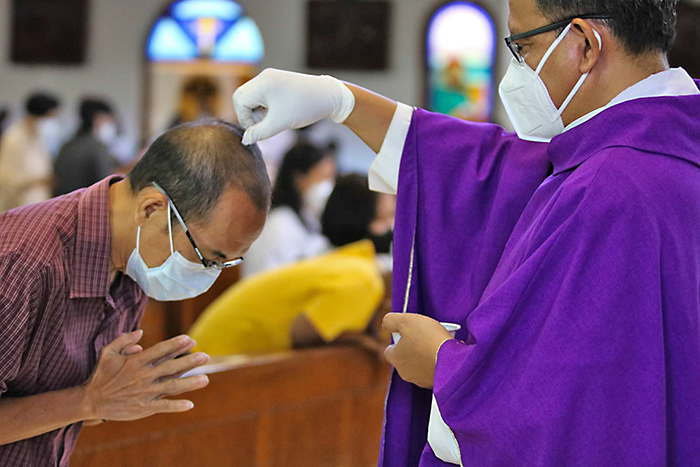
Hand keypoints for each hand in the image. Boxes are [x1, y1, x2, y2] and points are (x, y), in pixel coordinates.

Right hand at [83, 331, 209, 420]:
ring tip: (206, 379)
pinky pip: (164, 406)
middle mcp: (143, 376)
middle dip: (189, 361)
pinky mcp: (144, 408)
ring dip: (190, 383)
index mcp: (136, 362)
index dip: (176, 344)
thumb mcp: (108, 353)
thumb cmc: (101, 375)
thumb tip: (141, 334)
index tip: (190, 339)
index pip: (160, 351)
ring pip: (172, 387)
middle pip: (171, 367)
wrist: (90, 401)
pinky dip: (177, 406)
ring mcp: (145, 393)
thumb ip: (124, 340)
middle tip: (205, 356)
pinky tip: (190, 404)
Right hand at [233, 68, 354, 144]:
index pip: (240, 101)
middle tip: (264, 125)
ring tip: (273, 119)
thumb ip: (259, 133)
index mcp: (263, 83)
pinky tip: (277, 113)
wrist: (329, 96)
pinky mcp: (277, 81)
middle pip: (242, 97)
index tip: (258, 130)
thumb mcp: (279, 123)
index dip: (245, 119)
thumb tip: (245, 140)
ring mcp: (270, 77)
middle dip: (248, 114)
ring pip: (251, 96)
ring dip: (257, 111)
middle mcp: (264, 77)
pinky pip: (261, 94)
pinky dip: (264, 106)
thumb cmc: (304, 108)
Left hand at [383, 313, 451, 388]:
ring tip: (436, 346)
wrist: (453, 360)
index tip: (408, 334)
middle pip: (404, 359)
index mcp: (395, 358)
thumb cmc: (428, 339)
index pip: (389, 351)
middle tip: (424, 338)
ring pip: (419, 366)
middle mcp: (405, 373)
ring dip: (425, 357)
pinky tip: (444, 356)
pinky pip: (432, 372)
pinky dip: (436, 365)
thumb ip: (390, 321)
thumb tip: (386, 323)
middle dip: (412, 349)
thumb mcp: (406, 321)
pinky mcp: (434, 384)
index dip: (397, 341)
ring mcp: (420, 380)